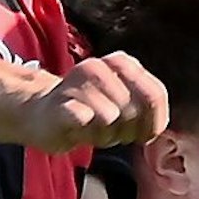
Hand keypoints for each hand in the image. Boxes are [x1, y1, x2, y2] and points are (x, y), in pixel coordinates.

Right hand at [21, 52, 169, 152]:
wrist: (42, 114)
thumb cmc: (90, 112)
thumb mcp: (124, 107)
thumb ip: (147, 111)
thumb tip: (157, 126)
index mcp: (121, 63)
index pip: (155, 95)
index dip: (154, 123)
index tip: (141, 135)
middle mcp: (99, 67)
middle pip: (134, 109)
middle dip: (127, 131)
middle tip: (111, 133)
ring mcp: (76, 83)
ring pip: (110, 116)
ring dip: (105, 135)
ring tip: (93, 131)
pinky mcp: (57, 104)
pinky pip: (81, 115)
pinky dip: (85, 125)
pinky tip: (80, 125)